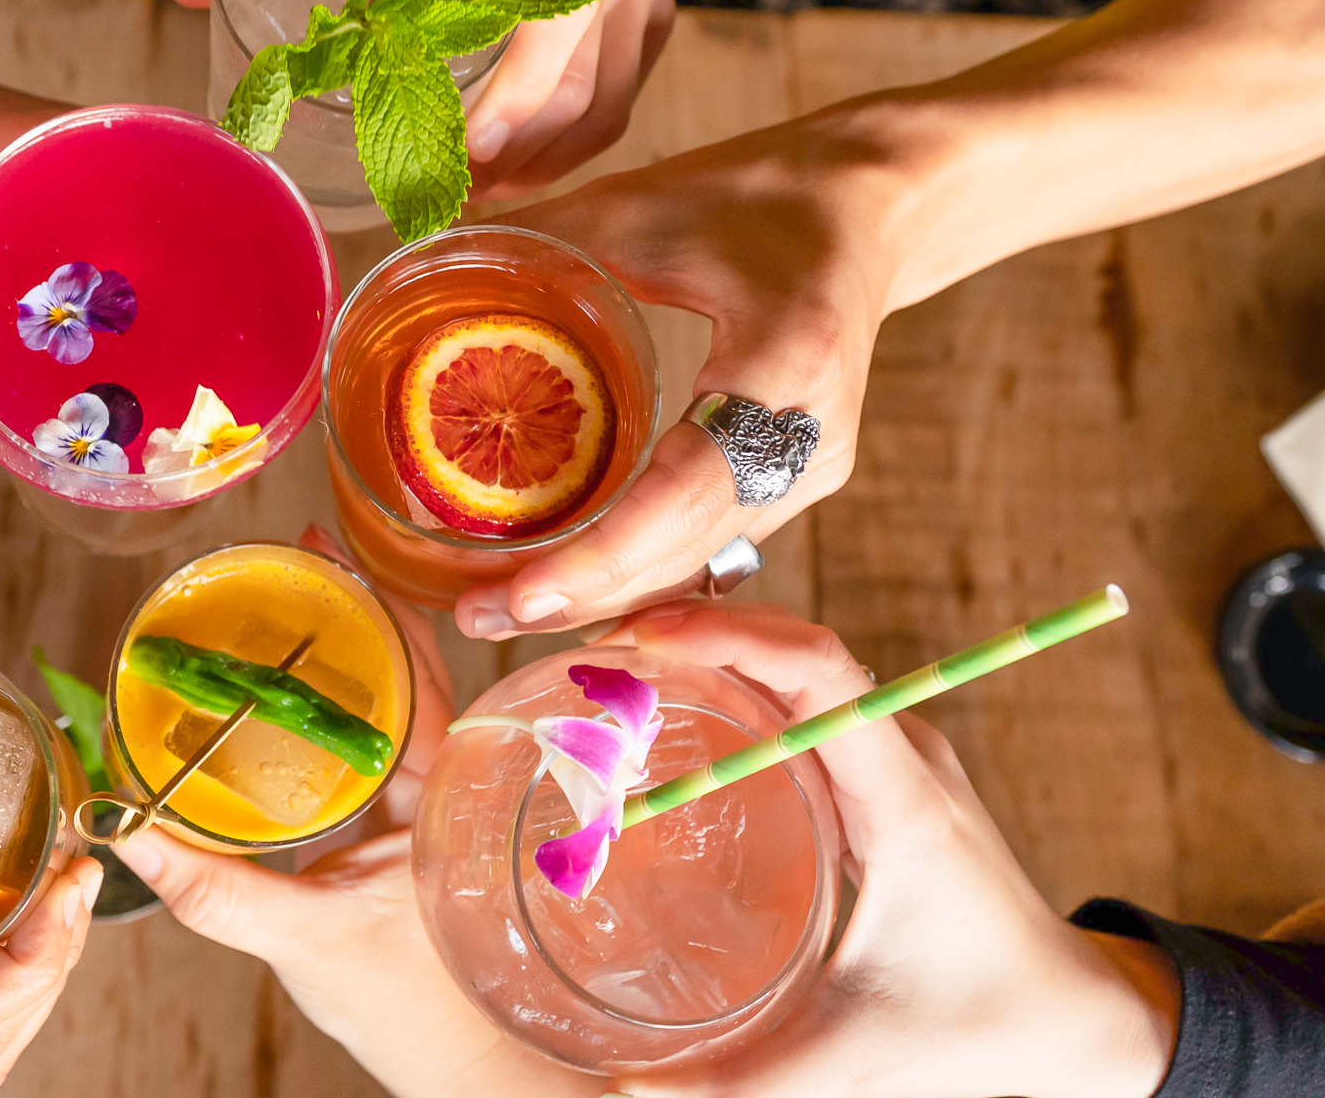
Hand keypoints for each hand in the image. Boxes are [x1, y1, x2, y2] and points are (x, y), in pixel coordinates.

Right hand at [110, 527, 601, 1097]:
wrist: (460, 1066)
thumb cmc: (408, 1009)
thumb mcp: (301, 939)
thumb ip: (214, 888)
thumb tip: (129, 835)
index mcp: (441, 788)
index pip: (412, 671)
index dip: (367, 603)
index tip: (319, 550)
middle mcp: (444, 780)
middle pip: (402, 669)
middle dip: (352, 609)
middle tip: (292, 559)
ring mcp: (427, 800)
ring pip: (389, 704)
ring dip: (345, 654)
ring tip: (286, 602)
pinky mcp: (404, 826)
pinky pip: (370, 746)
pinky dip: (334, 709)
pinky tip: (289, 690)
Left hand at [166, 0, 673, 201]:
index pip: (543, 27)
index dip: (511, 97)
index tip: (465, 153)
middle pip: (569, 93)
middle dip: (503, 160)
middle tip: (434, 200)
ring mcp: (640, 4)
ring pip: (593, 118)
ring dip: (527, 172)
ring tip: (457, 200)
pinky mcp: (649, 35)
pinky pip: (609, 119)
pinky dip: (556, 160)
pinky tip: (502, 185)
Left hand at [452, 117, 896, 638]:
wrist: (872, 208)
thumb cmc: (767, 194)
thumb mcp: (649, 205)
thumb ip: (544, 242)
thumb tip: (428, 257)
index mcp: (786, 366)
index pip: (685, 494)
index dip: (604, 556)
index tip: (521, 595)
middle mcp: (810, 441)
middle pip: (687, 551)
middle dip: (582, 597)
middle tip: (474, 618)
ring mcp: (810, 470)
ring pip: (699, 563)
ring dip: (605, 597)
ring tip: (496, 612)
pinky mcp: (796, 480)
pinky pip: (709, 545)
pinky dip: (637, 571)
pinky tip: (565, 584)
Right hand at [605, 601, 1178, 1097]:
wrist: (1080, 1018)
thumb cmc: (985, 1028)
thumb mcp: (856, 1060)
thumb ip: (737, 1082)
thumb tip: (625, 1093)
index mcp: (901, 800)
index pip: (820, 670)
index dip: (730, 635)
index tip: (644, 638)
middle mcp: (903, 757)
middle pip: (798, 646)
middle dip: (699, 628)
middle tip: (600, 652)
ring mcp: (898, 759)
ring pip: (802, 663)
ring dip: (718, 646)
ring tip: (623, 667)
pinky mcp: (887, 775)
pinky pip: (807, 699)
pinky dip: (741, 681)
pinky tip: (679, 710)